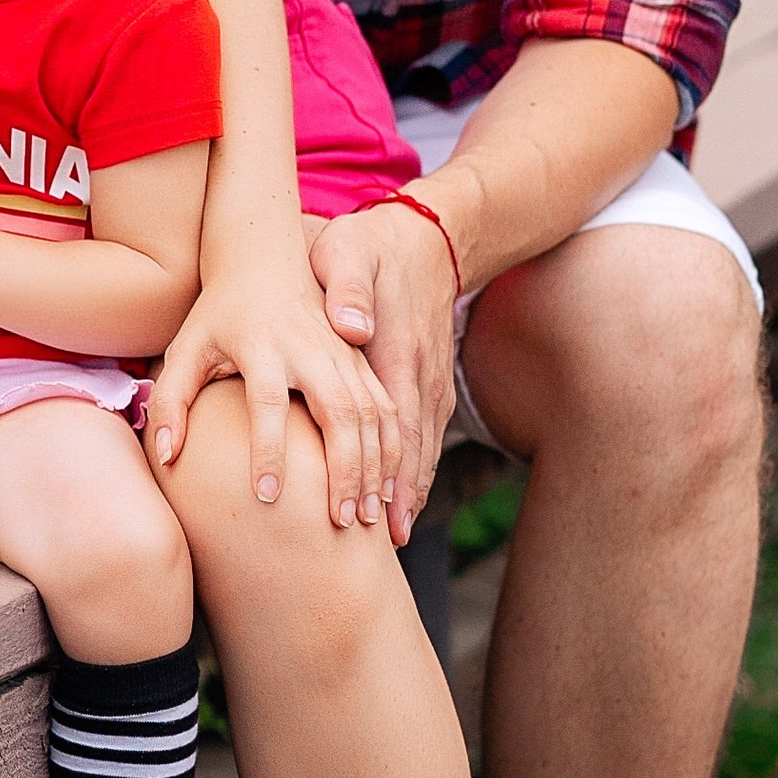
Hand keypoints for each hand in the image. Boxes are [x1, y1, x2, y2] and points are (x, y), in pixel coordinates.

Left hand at [146, 233, 403, 529]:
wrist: (264, 257)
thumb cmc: (216, 314)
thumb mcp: (185, 348)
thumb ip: (172, 399)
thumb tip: (165, 454)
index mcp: (262, 345)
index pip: (267, 403)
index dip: (267, 450)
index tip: (266, 497)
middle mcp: (310, 349)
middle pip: (337, 411)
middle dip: (344, 469)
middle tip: (339, 522)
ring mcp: (343, 352)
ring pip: (372, 413)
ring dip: (375, 466)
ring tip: (367, 519)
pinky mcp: (363, 358)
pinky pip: (387, 407)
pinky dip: (392, 449)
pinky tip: (386, 489)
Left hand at [308, 200, 459, 540]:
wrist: (424, 234)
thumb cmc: (367, 246)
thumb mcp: (347, 253)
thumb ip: (345, 290)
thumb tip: (349, 328)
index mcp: (393, 349)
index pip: (388, 421)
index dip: (380, 467)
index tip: (366, 507)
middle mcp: (419, 372)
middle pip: (410, 445)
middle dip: (396, 494)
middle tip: (377, 542)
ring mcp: (431, 379)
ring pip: (422, 445)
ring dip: (409, 489)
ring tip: (391, 536)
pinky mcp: (431, 381)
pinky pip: (426, 435)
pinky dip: (418, 470)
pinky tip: (404, 501)